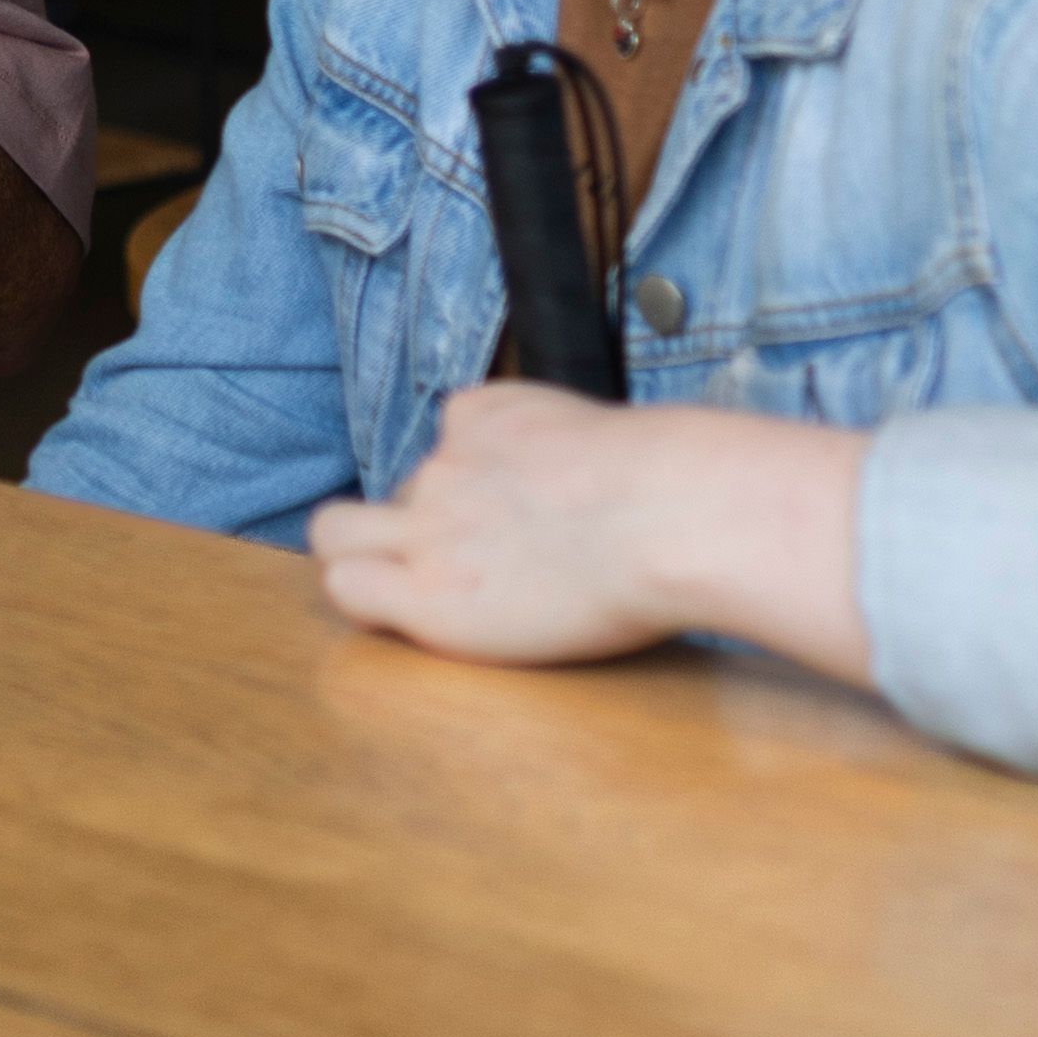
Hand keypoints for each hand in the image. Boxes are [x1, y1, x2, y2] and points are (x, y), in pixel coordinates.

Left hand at [306, 386, 872, 689]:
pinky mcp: (424, 592)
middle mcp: (450, 460)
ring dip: (367, 562)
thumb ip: (616, 461)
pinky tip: (405, 624)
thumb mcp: (637, 443)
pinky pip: (345, 588)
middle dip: (415, 526)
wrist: (675, 514)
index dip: (476, 482)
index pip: (455, 433)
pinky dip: (366, 605)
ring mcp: (429, 523)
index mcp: (498, 413)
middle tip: (468, 573)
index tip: (518, 518)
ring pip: (339, 533)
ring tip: (414, 601)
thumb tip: (698, 480)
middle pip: (400, 490)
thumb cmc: (690, 491)